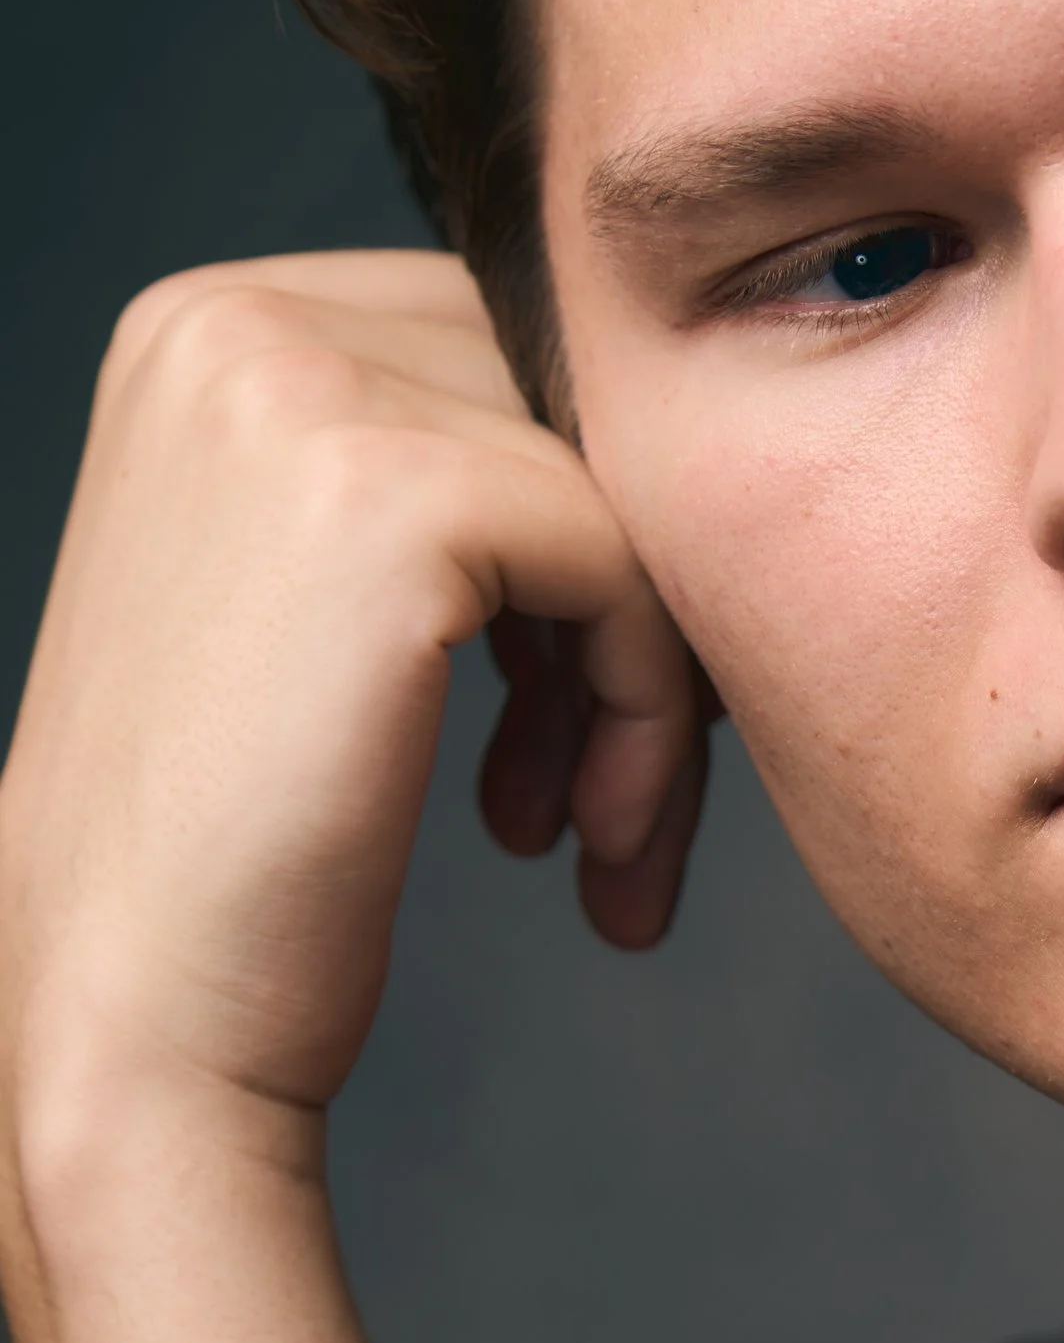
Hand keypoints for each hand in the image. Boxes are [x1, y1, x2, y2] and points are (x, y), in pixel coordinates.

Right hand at [0, 251, 704, 1144]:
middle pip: (569, 417)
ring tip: (604, 829)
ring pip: (618, 498)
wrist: (134, 1021)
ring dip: (646, 685)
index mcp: (208, 325)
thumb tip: (641, 434)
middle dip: (628, 607)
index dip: (579, 534)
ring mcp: (307, 392)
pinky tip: (592, 842)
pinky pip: (630, 571)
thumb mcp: (311, 593)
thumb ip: (435, 466)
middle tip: (614, 784)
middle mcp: (237, 322)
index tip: (581, 702)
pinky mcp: (400, 497)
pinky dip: (650, 715)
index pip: (501, 361)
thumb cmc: (235, 846)